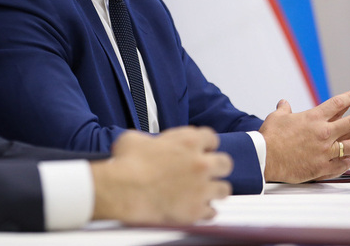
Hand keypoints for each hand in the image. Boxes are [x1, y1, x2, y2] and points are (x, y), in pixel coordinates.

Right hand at [90, 127, 232, 224]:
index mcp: (188, 141)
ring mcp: (201, 188)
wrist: (123, 191)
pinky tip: (196, 208)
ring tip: (204, 191)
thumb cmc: (127, 164)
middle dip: (217, 166)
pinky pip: (212, 212)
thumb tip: (147, 144)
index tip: (200, 149)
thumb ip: (150, 139)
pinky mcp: (196, 210)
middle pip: (225, 163)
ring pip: (224, 189)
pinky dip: (205, 210)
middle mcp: (200, 163)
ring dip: (214, 189)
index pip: (211, 137)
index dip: (204, 143)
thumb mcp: (135, 138)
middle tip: (206, 170)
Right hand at [260, 89, 349, 182]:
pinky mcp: (323, 166)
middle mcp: (323, 133)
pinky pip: (343, 164)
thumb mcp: (276, 117)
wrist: (265, 157)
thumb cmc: (270, 137)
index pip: (337, 104)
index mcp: (313, 118)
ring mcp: (325, 150)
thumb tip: (284, 104)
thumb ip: (284, 110)